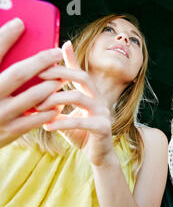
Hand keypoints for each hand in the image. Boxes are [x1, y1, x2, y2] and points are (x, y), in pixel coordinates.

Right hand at [0, 18, 62, 147]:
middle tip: (55, 53)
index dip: (5, 37)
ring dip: (49, 86)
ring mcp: (0, 115)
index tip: (20, 23)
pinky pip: (35, 120)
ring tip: (61, 78)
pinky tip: (57, 104)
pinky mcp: (9, 132)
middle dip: (40, 61)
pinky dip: (48, 111)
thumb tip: (9, 38)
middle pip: (19, 74)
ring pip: (32, 97)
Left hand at [37, 41, 114, 165]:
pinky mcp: (103, 127)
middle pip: (83, 77)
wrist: (98, 156)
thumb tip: (35, 94)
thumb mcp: (67, 116)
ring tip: (38, 107)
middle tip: (39, 75)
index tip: (54, 50)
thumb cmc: (81, 135)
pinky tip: (47, 126)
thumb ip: (57, 105)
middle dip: (60, 73)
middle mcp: (100, 100)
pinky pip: (79, 121)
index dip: (70, 60)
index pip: (81, 73)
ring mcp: (103, 113)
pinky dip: (60, 123)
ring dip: (54, 99)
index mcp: (93, 95)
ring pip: (78, 97)